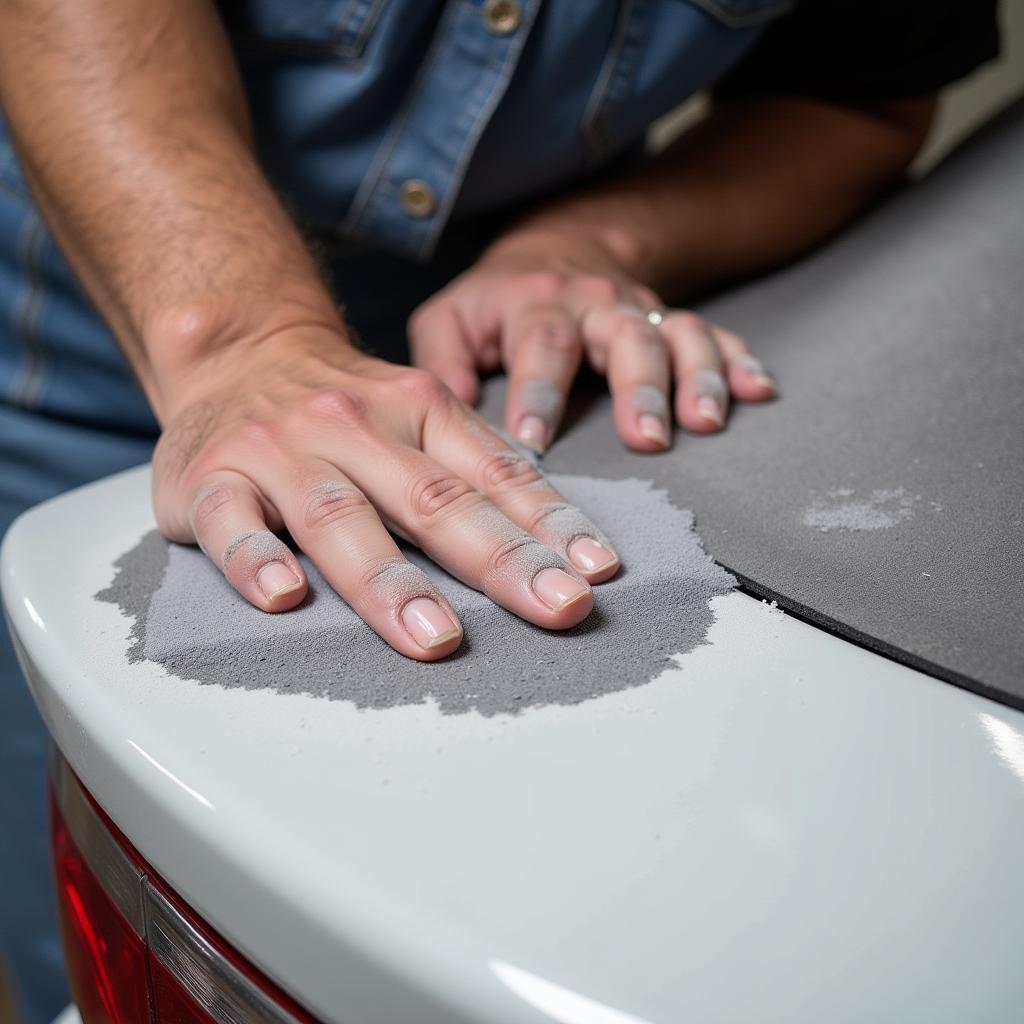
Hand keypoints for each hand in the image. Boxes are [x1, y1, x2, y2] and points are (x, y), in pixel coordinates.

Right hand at [152, 325, 620, 660]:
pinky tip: (283, 598)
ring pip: (340, 517)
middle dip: (500, 560)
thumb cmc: (345, 407)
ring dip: (390, 582)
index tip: (597, 572)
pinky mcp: (211, 479)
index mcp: (418, 406)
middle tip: (557, 608)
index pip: (493, 471)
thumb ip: (475, 467)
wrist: (237, 351)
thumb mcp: (417, 412)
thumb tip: (561, 541)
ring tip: (437, 638)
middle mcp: (355, 425)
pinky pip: (231, 523)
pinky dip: (255, 558)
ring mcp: (281, 451)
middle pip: (432, 499)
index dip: (549, 522)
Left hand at [409, 231, 774, 451]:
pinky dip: (739, 362)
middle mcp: (595, 303)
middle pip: (623, 337)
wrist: (558, 247)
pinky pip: (714, 334)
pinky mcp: (671, 320)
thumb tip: (447, 415)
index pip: (540, 345)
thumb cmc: (498, 301)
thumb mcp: (451, 317)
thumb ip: (442, 360)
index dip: (539, 392)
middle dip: (638, 388)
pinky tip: (760, 391)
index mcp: (536, 303)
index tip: (535, 443)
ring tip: (706, 423)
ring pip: (677, 336)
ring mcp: (641, 310)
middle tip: (646, 440)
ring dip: (697, 378)